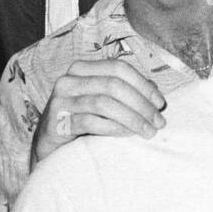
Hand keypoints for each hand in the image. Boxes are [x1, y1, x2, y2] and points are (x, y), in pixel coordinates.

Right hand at [32, 59, 165, 164]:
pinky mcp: (56, 122)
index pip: (119, 68)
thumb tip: (154, 88)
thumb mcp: (104, 100)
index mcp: (82, 68)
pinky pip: (90, 122)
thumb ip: (126, 90)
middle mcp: (68, 80)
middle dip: (141, 104)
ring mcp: (59, 100)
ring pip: (103, 103)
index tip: (161, 104)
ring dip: (132, 118)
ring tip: (148, 131)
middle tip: (158, 122)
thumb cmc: (83, 118)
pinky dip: (113, 128)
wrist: (51, 143)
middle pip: (113, 85)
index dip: (143, 85)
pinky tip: (127, 134)